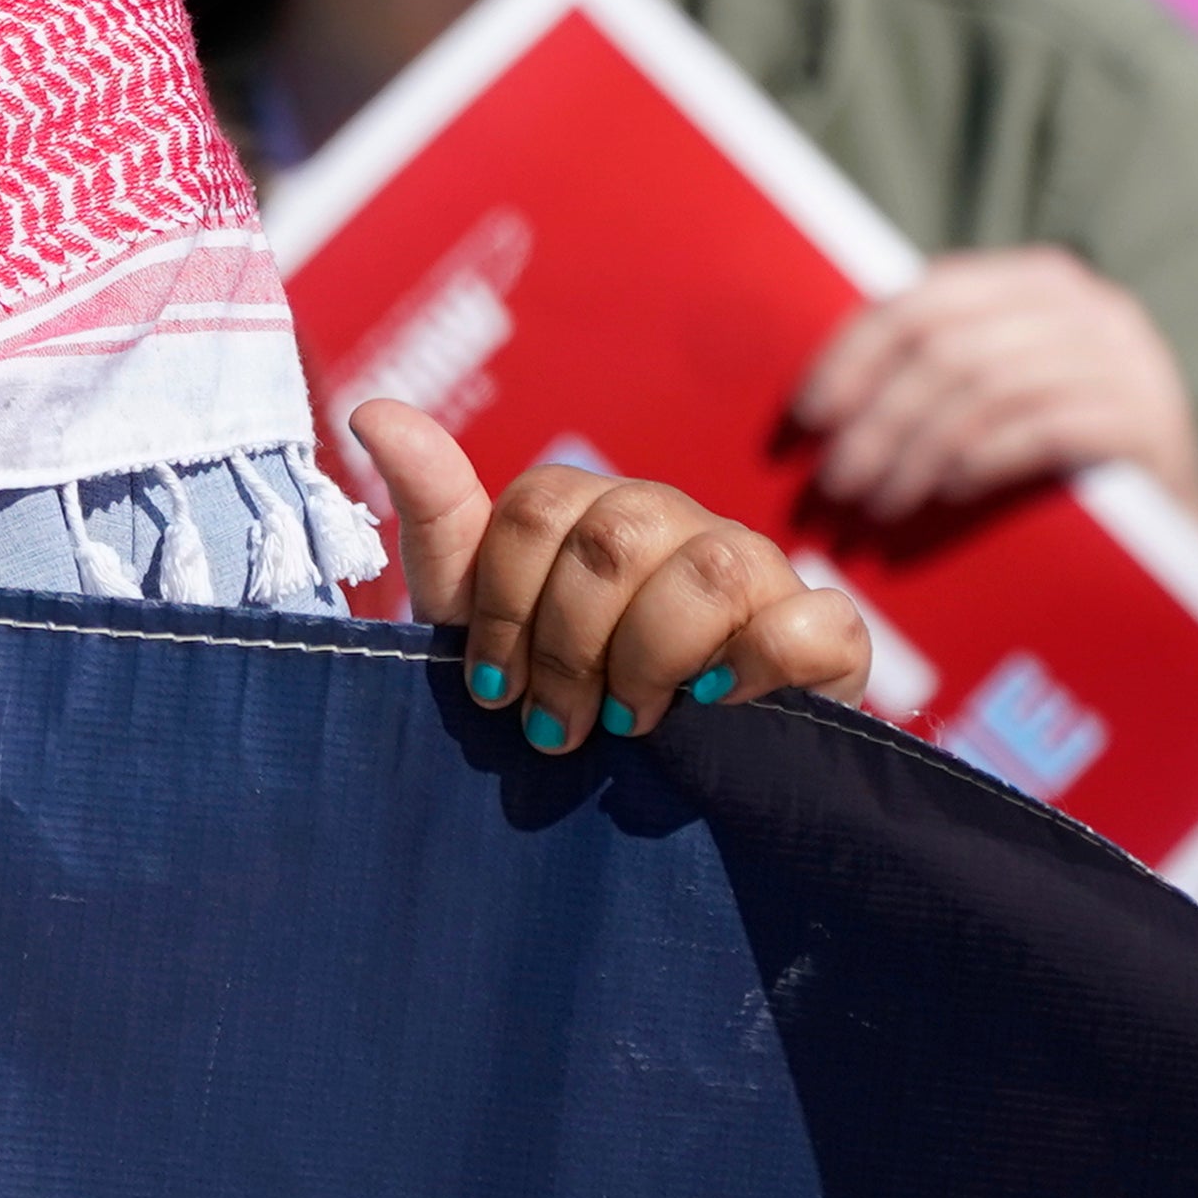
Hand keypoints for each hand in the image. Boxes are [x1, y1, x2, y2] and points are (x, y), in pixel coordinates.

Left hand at [350, 399, 867, 752]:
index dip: (505, 608)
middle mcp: (676, 521)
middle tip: (559, 724)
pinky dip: (758, 669)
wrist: (668, 788)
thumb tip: (369, 409)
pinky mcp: (827, 633)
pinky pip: (808, 623)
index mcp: (593, 508)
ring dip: (651, 661)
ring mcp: (756, 567)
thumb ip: (438, 518)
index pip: (537, 510)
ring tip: (631, 722)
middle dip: (570, 647)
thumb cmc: (563, 687)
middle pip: (614, 538)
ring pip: (707, 571)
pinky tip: (717, 706)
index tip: (495, 689)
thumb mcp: (477, 614)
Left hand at [787, 246, 1197, 523]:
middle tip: (836, 482)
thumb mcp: (997, 394)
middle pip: (947, 345)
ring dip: (916, 452)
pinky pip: (1039, 429)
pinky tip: (947, 493)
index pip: (922, 298)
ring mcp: (1128, 360)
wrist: (1176, 532)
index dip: (853, 355)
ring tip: (880, 504)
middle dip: (878, 416)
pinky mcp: (1149, 420)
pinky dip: (979, 461)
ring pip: (984, 388)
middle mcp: (1091, 306)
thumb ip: (936, 367)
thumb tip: (816, 394)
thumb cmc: (1056, 463)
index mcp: (1040, 281)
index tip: (808, 416)